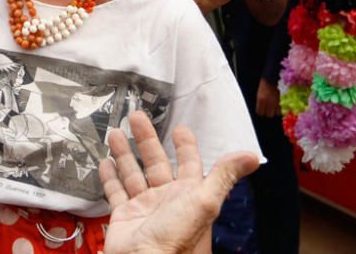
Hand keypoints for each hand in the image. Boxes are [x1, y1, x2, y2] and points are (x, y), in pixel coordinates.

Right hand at [100, 112, 259, 253]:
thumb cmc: (177, 237)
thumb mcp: (205, 201)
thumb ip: (224, 176)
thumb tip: (251, 157)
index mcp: (188, 195)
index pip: (188, 164)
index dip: (185, 146)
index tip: (180, 129)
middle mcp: (166, 200)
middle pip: (155, 162)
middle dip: (146, 139)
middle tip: (137, 117)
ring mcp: (144, 208)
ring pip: (133, 174)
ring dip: (124, 153)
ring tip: (115, 133)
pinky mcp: (125, 216)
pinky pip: (116, 192)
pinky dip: (110, 177)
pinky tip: (105, 163)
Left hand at [255, 78, 279, 117]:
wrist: (270, 79)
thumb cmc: (263, 86)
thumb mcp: (258, 94)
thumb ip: (259, 102)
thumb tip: (260, 110)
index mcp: (260, 100)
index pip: (259, 112)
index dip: (260, 113)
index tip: (261, 112)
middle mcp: (268, 102)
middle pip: (268, 115)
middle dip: (267, 114)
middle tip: (267, 111)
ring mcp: (275, 102)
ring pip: (275, 114)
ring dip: (273, 112)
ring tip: (272, 109)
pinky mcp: (280, 101)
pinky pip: (280, 110)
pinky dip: (278, 110)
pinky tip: (276, 107)